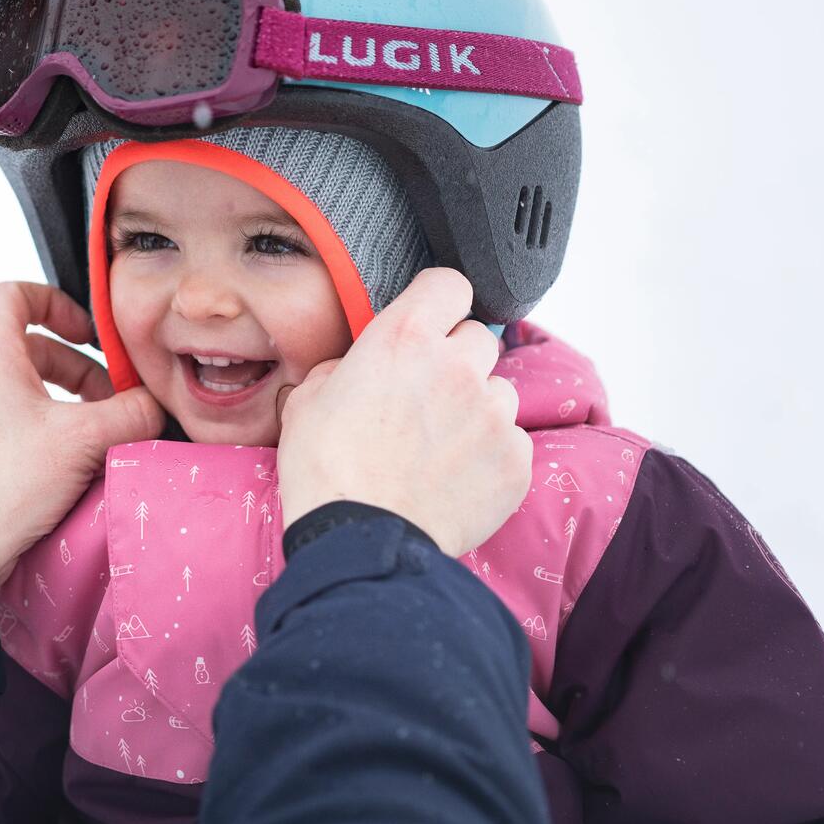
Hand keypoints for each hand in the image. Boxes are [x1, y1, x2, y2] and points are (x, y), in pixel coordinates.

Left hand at [0, 281, 163, 591]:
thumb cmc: (5, 488)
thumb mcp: (85, 442)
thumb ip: (131, 413)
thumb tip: (155, 404)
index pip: (14, 294)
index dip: (56, 302)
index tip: (87, 333)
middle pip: (27, 349)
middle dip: (76, 369)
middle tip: (110, 400)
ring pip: (15, 389)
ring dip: (57, 401)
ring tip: (90, 434)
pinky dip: (33, 429)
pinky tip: (59, 463)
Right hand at [276, 268, 530, 555]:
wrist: (360, 540)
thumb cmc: (326, 471)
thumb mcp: (308, 398)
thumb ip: (347, 367)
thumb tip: (360, 369)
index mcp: (404, 339)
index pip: (450, 283)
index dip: (437, 300)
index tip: (430, 318)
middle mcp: (457, 367)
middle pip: (478, 337)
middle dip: (456, 359)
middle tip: (426, 394)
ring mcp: (493, 414)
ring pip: (499, 391)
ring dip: (476, 408)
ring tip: (440, 444)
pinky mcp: (516, 461)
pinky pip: (512, 441)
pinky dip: (490, 454)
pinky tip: (455, 476)